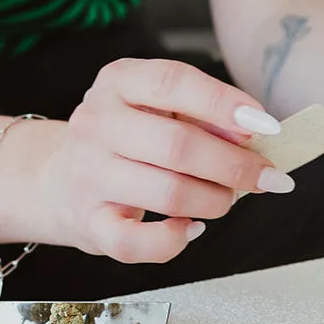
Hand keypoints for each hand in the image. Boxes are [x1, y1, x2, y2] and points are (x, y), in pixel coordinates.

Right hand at [32, 59, 293, 263]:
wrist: (57, 179)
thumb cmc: (125, 140)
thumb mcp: (159, 109)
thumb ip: (203, 115)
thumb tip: (252, 132)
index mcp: (118, 81)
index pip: (173, 82)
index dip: (224, 104)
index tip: (265, 125)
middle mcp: (97, 123)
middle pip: (178, 145)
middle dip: (234, 164)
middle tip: (264, 176)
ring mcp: (89, 175)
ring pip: (168, 193)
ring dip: (215, 200)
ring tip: (227, 198)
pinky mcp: (89, 222)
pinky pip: (138, 242)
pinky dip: (175, 239)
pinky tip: (192, 227)